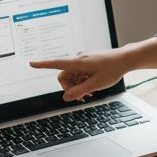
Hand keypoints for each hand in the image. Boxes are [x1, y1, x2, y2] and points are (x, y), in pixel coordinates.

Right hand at [28, 38, 156, 101]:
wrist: (125, 59)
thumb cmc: (112, 69)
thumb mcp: (96, 84)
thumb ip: (79, 91)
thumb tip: (66, 97)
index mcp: (77, 63)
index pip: (56, 63)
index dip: (42, 65)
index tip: (31, 64)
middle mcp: (78, 60)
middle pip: (64, 76)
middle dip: (71, 88)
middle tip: (84, 96)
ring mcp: (83, 61)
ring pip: (72, 77)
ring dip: (78, 86)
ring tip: (92, 91)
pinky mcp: (87, 62)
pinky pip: (79, 74)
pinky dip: (83, 81)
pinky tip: (93, 86)